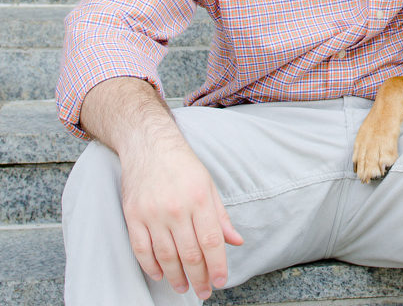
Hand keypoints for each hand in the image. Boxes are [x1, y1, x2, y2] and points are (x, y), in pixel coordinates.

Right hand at [120, 138, 243, 299]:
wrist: (149, 146)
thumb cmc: (183, 165)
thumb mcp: (209, 186)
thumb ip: (221, 216)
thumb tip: (236, 241)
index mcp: (199, 199)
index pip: (211, 241)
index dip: (217, 265)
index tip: (221, 281)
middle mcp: (176, 208)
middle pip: (190, 253)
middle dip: (199, 277)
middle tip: (204, 291)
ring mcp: (152, 213)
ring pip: (166, 256)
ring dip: (176, 277)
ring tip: (184, 287)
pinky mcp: (132, 216)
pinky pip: (141, 249)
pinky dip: (151, 266)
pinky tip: (160, 275)